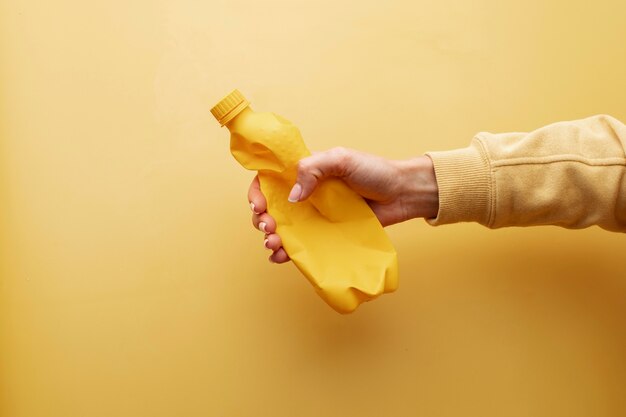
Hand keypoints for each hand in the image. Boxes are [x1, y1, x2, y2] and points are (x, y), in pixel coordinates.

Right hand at [248, 147, 438, 262]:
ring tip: (273, 245)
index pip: (271, 180)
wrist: (402, 194)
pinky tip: (280, 257)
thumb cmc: (374, 171)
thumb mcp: (341, 159)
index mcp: (305, 173)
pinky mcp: (326, 235)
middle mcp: (306, 195)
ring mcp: (315, 217)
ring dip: (272, 238)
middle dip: (262, 219)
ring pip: (283, 229)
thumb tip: (292, 196)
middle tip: (268, 227)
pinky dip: (287, 253)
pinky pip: (302, 246)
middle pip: (272, 208)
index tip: (260, 206)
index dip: (258, 193)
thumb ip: (313, 169)